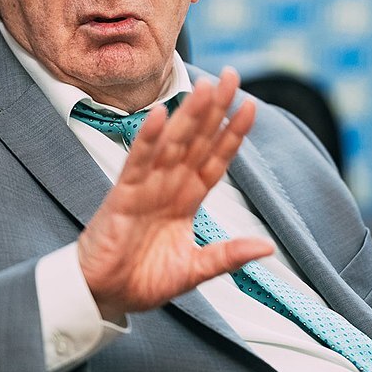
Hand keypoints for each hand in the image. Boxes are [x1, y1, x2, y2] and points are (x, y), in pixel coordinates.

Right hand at [77, 68, 274, 319]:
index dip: (233, 134)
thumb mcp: (194, 270)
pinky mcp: (123, 196)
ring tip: (205, 87)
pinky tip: (159, 115)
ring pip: (171, 143)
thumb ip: (227, 256)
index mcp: (187, 199)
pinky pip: (137, 163)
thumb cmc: (142, 279)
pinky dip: (147, 139)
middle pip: (198, 140)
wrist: (103, 296)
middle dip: (215, 109)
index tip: (250, 107)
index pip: (215, 159)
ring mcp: (147, 187)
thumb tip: (267, 247)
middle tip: (231, 75)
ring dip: (188, 115)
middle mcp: (169, 186)